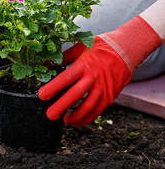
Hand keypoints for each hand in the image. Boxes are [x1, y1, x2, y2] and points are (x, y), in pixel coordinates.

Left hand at [39, 16, 161, 126]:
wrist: (126, 50)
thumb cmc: (100, 47)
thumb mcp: (81, 46)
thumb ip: (63, 56)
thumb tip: (46, 62)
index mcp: (84, 65)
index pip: (65, 78)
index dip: (53, 88)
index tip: (41, 96)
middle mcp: (93, 77)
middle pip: (75, 95)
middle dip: (61, 106)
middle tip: (50, 115)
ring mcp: (103, 88)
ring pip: (88, 107)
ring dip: (75, 116)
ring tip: (64, 120)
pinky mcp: (110, 96)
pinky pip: (98, 111)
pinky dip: (87, 118)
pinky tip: (77, 121)